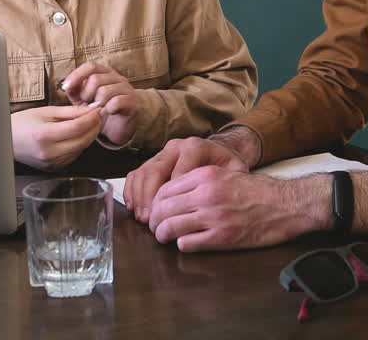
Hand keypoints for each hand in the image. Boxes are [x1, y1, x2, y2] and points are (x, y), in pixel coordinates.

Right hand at [10, 105, 102, 170]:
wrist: (7, 141)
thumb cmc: (23, 123)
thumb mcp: (46, 111)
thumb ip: (70, 112)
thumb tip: (91, 110)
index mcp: (45, 136)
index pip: (78, 127)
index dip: (92, 118)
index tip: (99, 109)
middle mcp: (49, 153)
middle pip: (84, 140)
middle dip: (95, 126)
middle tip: (99, 115)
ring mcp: (52, 163)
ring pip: (81, 149)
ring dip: (90, 136)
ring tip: (89, 123)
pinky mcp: (54, 168)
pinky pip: (75, 155)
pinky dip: (80, 144)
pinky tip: (78, 135)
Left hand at [61, 62, 138, 146]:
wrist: (122, 125)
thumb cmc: (101, 109)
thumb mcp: (84, 100)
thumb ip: (75, 91)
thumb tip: (66, 85)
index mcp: (105, 73)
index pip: (91, 66)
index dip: (77, 75)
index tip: (66, 87)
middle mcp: (117, 78)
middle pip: (96, 79)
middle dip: (86, 94)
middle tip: (87, 104)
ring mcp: (126, 89)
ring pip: (105, 91)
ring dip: (97, 103)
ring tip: (97, 110)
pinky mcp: (132, 102)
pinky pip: (116, 102)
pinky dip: (108, 109)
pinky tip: (107, 113)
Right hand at [123, 137, 248, 224]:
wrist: (219, 154)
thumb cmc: (227, 167)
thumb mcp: (235, 171)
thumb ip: (228, 182)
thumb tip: (216, 201)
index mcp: (195, 147)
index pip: (178, 172)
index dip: (172, 196)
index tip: (171, 216)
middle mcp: (176, 147)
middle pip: (155, 170)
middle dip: (150, 197)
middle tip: (151, 220)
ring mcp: (162, 153)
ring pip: (142, 172)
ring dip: (139, 197)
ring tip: (143, 218)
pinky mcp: (152, 161)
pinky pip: (135, 174)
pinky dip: (132, 192)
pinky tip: (135, 209)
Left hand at [148, 167, 327, 251]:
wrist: (287, 204)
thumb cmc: (259, 190)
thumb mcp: (227, 173)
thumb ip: (201, 181)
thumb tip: (173, 194)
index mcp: (206, 175)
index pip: (165, 189)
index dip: (155, 202)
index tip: (156, 210)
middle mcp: (206, 194)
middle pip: (162, 209)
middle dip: (154, 220)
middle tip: (156, 227)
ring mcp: (214, 216)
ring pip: (170, 227)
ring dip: (163, 235)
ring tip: (165, 237)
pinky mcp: (222, 238)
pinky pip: (187, 244)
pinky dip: (182, 245)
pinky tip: (187, 243)